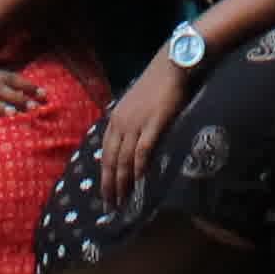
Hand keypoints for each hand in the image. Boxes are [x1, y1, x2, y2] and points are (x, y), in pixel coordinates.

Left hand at [99, 51, 193, 201]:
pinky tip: (140, 182)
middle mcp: (121, 123)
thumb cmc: (155, 85)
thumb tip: (129, 147)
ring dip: (123, 183)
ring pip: (124, 160)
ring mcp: (136, 123)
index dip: (104, 176)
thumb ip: (130, 125)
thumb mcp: (134, 106)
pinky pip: (142, 151)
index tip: (105, 195)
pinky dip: (139, 168)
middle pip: (111, 160)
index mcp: (114, 120)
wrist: (170, 65)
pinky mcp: (153, 123)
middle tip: (111, 207)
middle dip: (110, 186)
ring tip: (124, 202)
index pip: (105, 154)